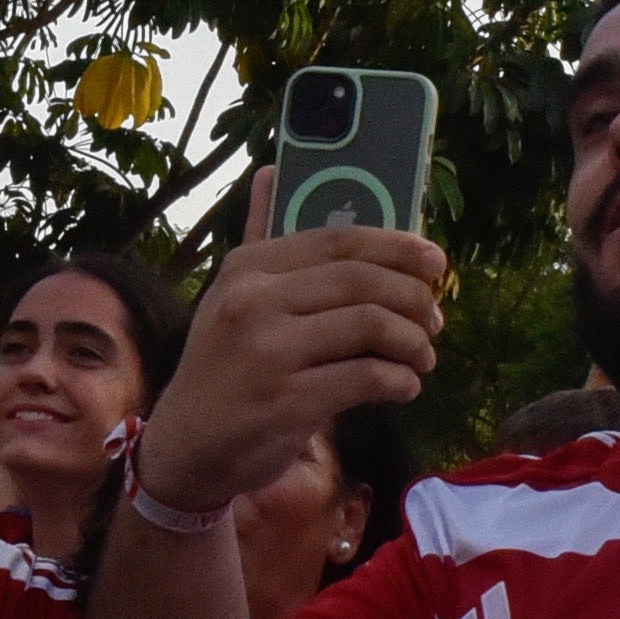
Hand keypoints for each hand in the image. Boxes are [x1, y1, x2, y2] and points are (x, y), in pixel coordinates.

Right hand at [138, 169, 442, 509]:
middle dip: (413, 297)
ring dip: (412, 342)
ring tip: (422, 356)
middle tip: (434, 318)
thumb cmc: (220, 368)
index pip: (339, 241)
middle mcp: (255, 301)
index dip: (397, 247)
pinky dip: (399, 381)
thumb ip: (257, 235)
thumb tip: (268, 171)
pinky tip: (404, 386)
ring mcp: (269, 351)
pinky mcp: (287, 400)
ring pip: (371, 326)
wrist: (184, 447)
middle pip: (362, 281)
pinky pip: (366, 377)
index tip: (435, 262)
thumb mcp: (230, 297)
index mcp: (248, 267)